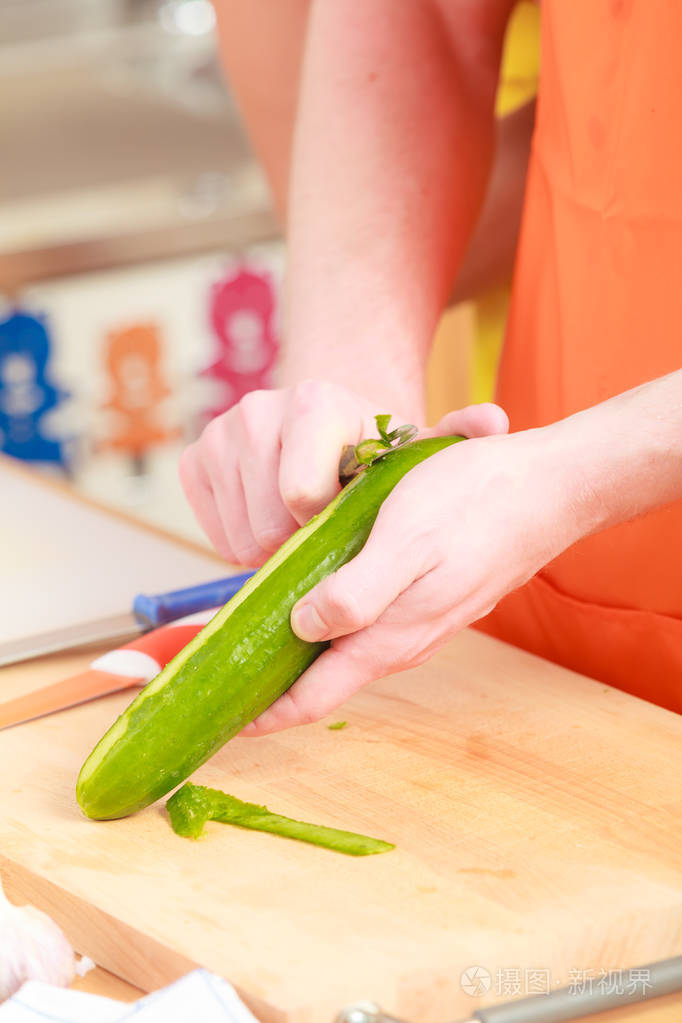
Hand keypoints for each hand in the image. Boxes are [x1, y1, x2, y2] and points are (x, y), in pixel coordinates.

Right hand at [179, 379, 505, 566]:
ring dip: (273, 546)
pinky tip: (269, 518)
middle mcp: (257, 409)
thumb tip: (497, 421)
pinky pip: (214, 532)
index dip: (325, 524)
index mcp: (314, 404)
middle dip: (299, 543)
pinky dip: (242, 539)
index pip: (301, 497)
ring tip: (300, 524)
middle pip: (268, 525)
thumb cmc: (371, 449)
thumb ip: (457, 435)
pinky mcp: (194, 461)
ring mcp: (219, 435)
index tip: (344, 515)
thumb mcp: (414, 446)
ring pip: (240, 537)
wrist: (324, 423)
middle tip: (323, 529)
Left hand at [242, 421, 587, 735]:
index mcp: (390, 636)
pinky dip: (328, 627)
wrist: (547, 490)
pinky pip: (365, 628)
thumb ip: (357, 594)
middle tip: (222, 678)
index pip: (313, 698)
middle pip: (324, 682)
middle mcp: (401, 641)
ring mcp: (417, 623)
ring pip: (344, 654)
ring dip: (298, 655)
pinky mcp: (426, 599)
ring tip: (253, 642)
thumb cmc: (476, 504)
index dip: (264, 714)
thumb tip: (303, 630)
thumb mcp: (408, 542)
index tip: (221, 719)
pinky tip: (310, 603)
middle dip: (272, 687)